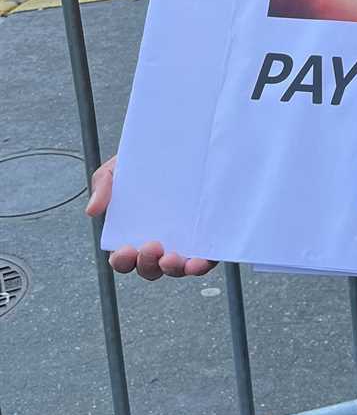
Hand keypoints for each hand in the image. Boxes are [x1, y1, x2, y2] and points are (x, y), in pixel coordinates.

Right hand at [86, 155, 216, 278]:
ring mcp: (183, 242)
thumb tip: (92, 211)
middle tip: (151, 246)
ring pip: (176, 268)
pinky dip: (200, 266)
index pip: (125, 259)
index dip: (122, 261)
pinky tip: (197, 262)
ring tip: (170, 258)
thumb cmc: (146, 162)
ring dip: (172, 269)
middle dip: (147, 264)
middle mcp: (159, 243)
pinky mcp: (206, 238)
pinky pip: (205, 260)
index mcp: (134, 233)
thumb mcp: (120, 168)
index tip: (125, 250)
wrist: (182, 144)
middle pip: (150, 268)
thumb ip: (104, 185)